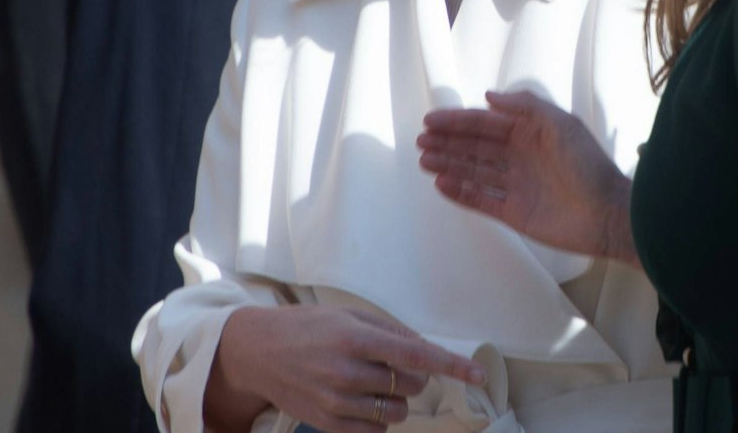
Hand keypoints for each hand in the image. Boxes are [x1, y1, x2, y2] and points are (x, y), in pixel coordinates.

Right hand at [206, 304, 485, 432]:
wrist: (257, 351)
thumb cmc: (309, 327)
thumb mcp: (350, 316)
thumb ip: (391, 332)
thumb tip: (427, 350)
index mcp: (357, 338)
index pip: (418, 356)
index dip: (453, 366)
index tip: (480, 375)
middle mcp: (348, 372)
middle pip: (412, 386)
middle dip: (415, 377)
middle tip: (392, 365)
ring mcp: (336, 401)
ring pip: (398, 412)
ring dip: (397, 399)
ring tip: (372, 383)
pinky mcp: (328, 424)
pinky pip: (375, 430)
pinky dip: (379, 418)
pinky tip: (362, 401)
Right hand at [418, 90, 639, 266]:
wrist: (608, 213)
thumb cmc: (588, 164)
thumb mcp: (561, 124)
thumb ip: (526, 106)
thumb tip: (489, 97)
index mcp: (531, 134)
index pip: (486, 125)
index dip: (458, 122)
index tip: (430, 121)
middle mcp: (520, 158)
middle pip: (476, 148)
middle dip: (448, 143)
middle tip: (420, 141)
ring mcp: (515, 186)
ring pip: (474, 172)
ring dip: (449, 165)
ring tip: (424, 161)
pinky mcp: (513, 213)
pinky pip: (480, 200)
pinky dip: (460, 192)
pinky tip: (440, 184)